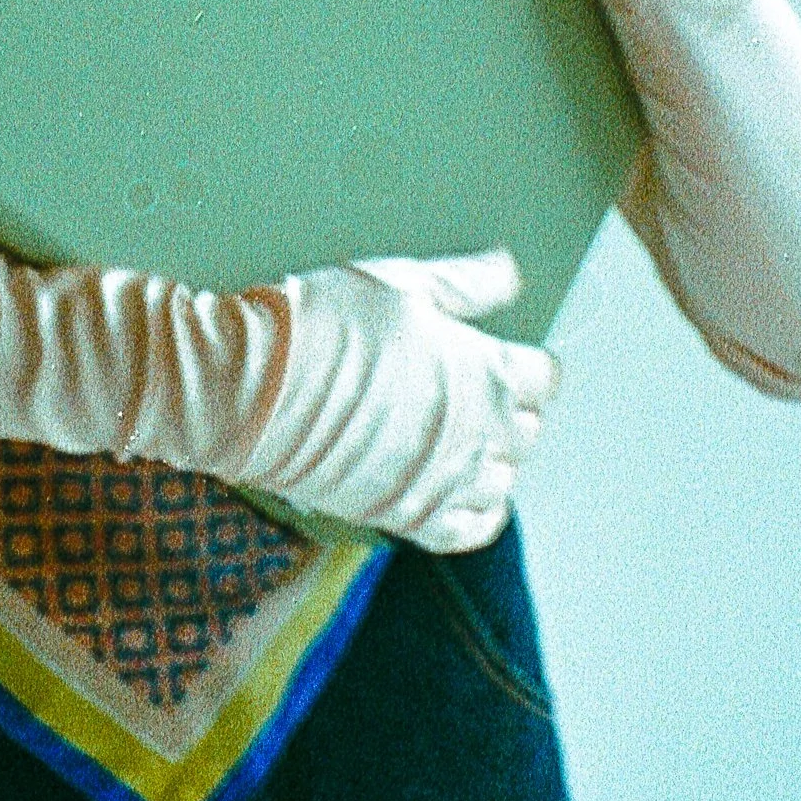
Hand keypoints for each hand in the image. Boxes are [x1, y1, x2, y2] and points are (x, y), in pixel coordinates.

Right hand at [231, 244, 560, 552]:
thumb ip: (466, 283)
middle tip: (472, 387)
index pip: (544, 378)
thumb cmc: (326, 323)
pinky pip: (473, 528)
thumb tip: (509, 272)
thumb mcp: (401, 281)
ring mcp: (445, 482)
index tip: (506, 356)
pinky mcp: (409, 516)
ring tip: (457, 432)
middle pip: (526, 429)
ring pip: (503, 479)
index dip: (527, 363)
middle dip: (509, 406)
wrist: (255, 388)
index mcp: (486, 373)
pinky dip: (475, 510)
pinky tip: (455, 485)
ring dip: (491, 456)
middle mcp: (478, 435)